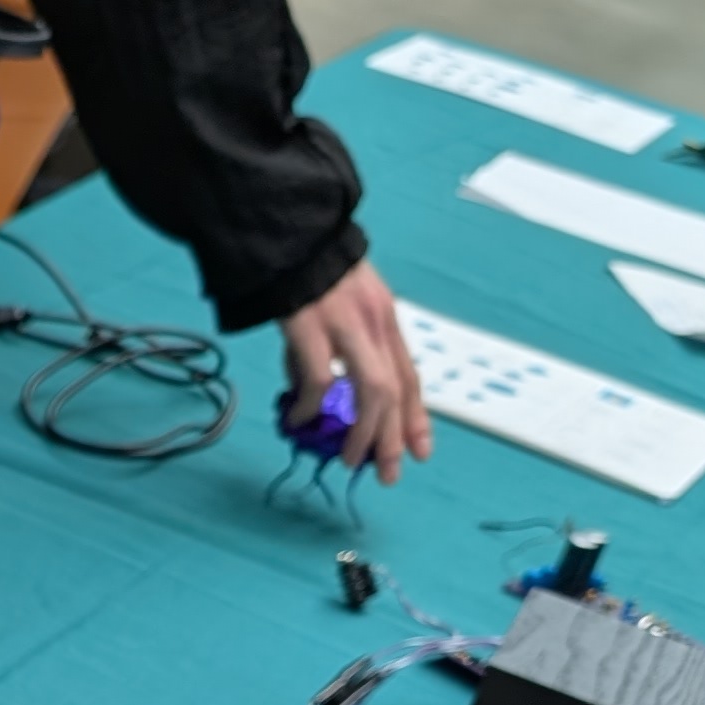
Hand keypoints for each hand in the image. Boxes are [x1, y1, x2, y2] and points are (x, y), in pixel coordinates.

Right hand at [278, 261, 433, 483]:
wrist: (285, 232)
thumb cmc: (308, 271)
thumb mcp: (339, 308)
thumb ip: (337, 349)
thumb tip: (315, 394)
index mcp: (384, 318)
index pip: (409, 376)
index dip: (415, 417)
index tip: (419, 450)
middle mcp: (374, 322)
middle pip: (395, 390)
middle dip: (393, 438)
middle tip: (387, 473)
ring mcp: (345, 324)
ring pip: (372, 391)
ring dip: (365, 433)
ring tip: (349, 459)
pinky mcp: (312, 327)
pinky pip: (320, 380)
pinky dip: (312, 407)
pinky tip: (298, 418)